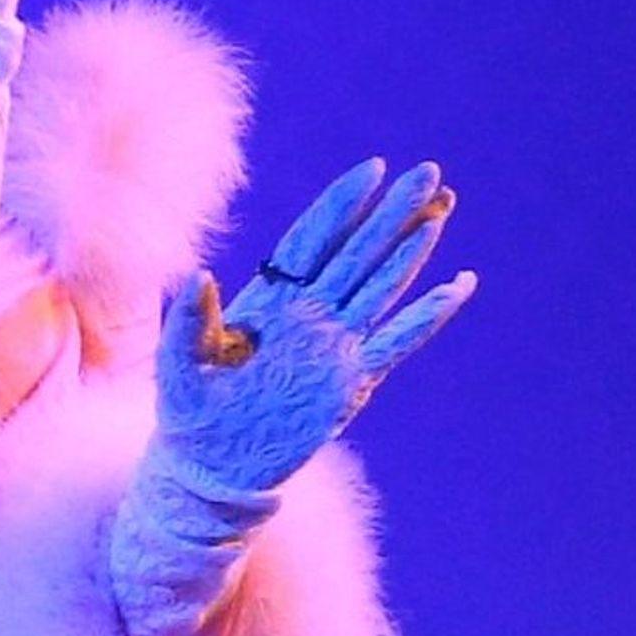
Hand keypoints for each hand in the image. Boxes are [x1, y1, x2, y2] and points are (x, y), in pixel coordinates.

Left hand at [152, 157, 477, 495]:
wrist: (210, 466)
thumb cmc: (191, 408)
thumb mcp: (180, 359)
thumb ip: (191, 318)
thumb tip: (200, 274)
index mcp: (269, 297)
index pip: (313, 238)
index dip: (343, 203)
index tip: (374, 169)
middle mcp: (308, 312)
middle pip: (358, 250)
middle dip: (392, 211)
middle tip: (429, 172)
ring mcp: (333, 344)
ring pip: (382, 285)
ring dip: (413, 249)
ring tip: (442, 210)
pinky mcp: (350, 382)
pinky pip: (395, 342)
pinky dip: (426, 316)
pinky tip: (456, 288)